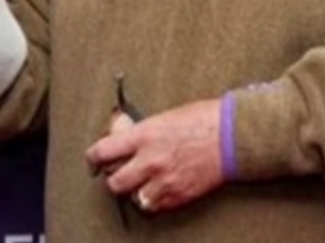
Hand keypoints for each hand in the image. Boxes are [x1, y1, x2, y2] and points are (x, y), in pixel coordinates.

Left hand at [85, 99, 223, 212]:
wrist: (230, 135)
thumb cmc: (201, 119)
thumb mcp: (163, 117)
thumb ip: (142, 131)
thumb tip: (125, 135)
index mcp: (143, 135)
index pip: (103, 151)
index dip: (94, 157)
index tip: (94, 159)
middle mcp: (149, 160)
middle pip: (114, 182)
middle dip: (113, 178)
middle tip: (117, 173)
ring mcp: (164, 181)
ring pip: (133, 198)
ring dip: (134, 191)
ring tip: (140, 182)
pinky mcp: (178, 196)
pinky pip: (154, 206)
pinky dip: (152, 200)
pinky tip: (157, 188)